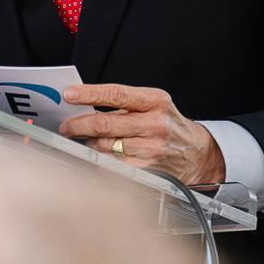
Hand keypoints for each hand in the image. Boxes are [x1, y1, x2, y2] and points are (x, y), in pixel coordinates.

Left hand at [60, 83, 226, 186]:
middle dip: (78, 125)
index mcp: (155, 101)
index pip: (116, 94)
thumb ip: (123, 104)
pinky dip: (101, 161)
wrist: (197, 154)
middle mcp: (154, 124)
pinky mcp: (147, 169)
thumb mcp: (153, 105)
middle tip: (66, 126)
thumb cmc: (168, 125)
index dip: (89, 94)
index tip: (69, 95)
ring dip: (90, 144)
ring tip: (89, 141)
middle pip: (105, 124)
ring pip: (105, 146)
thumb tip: (84, 106)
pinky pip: (113, 165)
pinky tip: (102, 156)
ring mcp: (151, 149)